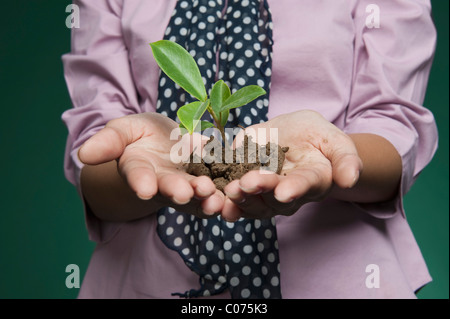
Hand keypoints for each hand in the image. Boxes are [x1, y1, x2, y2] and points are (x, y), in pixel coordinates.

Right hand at [78, 112, 223, 218]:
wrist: (164, 140)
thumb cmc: (139, 135)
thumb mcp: (122, 131)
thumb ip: (107, 142)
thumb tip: (82, 155)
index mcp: (139, 170)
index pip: (137, 177)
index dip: (140, 182)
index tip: (142, 188)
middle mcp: (162, 182)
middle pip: (169, 189)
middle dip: (176, 191)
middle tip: (184, 193)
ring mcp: (185, 185)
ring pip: (194, 196)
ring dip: (203, 197)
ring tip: (212, 196)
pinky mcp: (206, 182)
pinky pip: (215, 193)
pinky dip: (222, 196)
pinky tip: (231, 195)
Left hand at [221, 110, 362, 220]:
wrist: (293, 136)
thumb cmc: (317, 136)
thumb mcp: (335, 139)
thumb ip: (345, 158)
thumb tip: (350, 179)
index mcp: (312, 181)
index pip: (305, 186)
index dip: (294, 189)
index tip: (284, 193)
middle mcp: (288, 193)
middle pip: (273, 197)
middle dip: (259, 191)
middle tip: (246, 185)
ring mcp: (265, 193)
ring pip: (252, 202)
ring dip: (239, 199)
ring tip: (228, 191)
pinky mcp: (244, 186)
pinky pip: (234, 197)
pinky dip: (224, 198)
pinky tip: (213, 197)